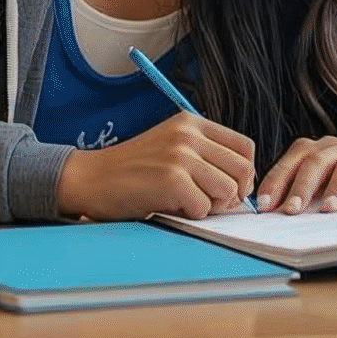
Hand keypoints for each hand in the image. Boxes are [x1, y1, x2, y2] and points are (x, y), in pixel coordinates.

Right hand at [56, 113, 256, 221]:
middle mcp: (189, 134)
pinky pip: (203, 208)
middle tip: (210, 202)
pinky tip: (170, 206)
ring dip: (211, 205)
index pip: (245, 147)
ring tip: (187, 202)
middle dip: (233, 194)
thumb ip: (204, 157)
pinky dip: (190, 214)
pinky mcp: (171, 179)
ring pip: (228, 191)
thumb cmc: (132, 171)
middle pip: (242, 170)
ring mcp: (181, 155)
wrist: (92, 178)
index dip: (244, 174)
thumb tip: (242, 188)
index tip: (230, 188)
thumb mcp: (171, 148)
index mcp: (191, 123)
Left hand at [256, 123, 336, 214]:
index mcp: (318, 150)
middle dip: (302, 187)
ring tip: (328, 209)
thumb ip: (303, 185)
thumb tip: (274, 212)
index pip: (292, 162)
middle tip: (291, 210)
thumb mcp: (325, 170)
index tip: (264, 205)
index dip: (276, 181)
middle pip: (316, 162)